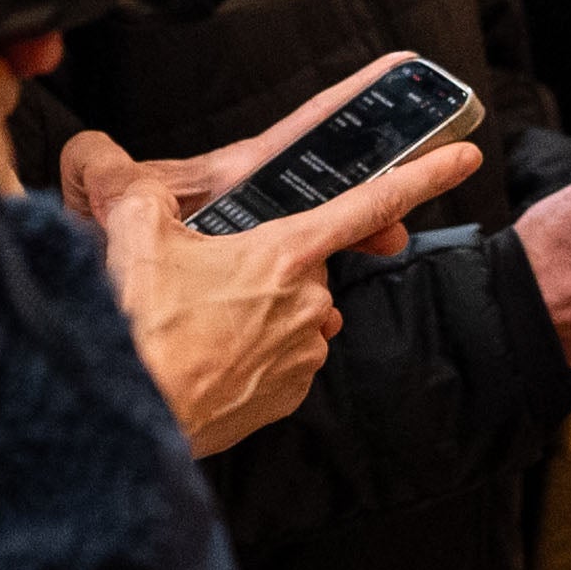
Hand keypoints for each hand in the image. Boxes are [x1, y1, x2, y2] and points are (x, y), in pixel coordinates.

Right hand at [60, 75, 484, 451]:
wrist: (130, 412)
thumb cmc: (141, 324)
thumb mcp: (133, 230)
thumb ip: (130, 181)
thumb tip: (104, 157)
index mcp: (286, 253)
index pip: (369, 204)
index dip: (422, 175)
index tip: (466, 158)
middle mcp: (309, 305)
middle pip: (303, 266)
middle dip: (264, 265)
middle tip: (203, 278)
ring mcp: (300, 357)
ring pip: (291, 316)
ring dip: (253, 312)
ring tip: (194, 322)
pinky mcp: (284, 399)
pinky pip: (278, 361)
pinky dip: (248, 354)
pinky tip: (205, 356)